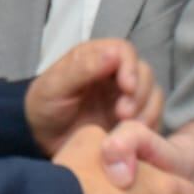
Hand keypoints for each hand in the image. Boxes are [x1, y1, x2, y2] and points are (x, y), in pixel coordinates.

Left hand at [27, 39, 163, 155]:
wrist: (40, 142)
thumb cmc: (44, 108)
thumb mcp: (55, 87)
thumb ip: (82, 69)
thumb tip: (114, 54)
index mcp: (95, 57)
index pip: (125, 51)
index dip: (130, 67)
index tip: (127, 88)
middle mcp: (115, 74)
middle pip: (144, 72)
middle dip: (140, 93)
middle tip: (124, 115)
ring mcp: (125, 97)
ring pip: (153, 94)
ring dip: (147, 110)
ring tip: (127, 128)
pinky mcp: (133, 120)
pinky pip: (153, 118)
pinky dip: (149, 126)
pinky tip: (133, 138)